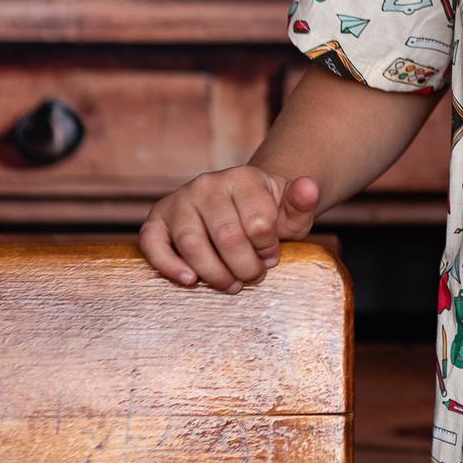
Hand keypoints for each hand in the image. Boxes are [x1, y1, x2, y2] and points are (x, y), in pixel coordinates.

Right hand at [138, 165, 321, 292]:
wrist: (238, 206)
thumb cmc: (267, 215)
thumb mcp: (291, 212)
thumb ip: (302, 203)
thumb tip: (309, 188)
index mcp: (243, 178)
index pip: (259, 223)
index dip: (268, 249)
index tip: (270, 257)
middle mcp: (207, 184)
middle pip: (227, 236)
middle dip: (244, 266)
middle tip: (252, 277)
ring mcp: (180, 200)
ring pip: (192, 243)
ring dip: (214, 273)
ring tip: (231, 284)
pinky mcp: (157, 218)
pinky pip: (153, 242)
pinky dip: (168, 265)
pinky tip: (189, 280)